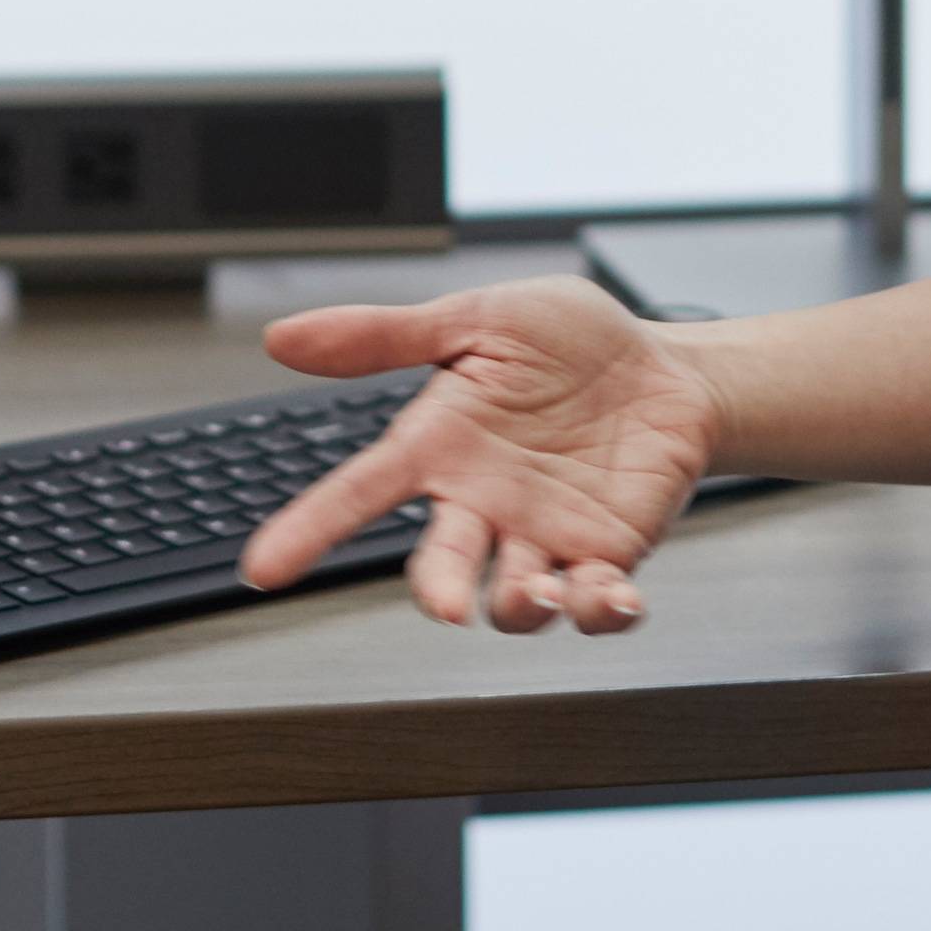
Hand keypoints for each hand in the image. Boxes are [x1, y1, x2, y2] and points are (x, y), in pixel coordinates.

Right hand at [238, 276, 722, 631]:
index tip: (265, 566)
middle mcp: (486, 504)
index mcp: (442, 448)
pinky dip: (603, 610)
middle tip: (444, 603)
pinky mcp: (608, 552)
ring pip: (516, 598)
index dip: (311, 526)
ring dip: (522, 606)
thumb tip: (286, 336)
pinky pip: (598, 601)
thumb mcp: (476, 320)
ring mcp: (545, 535)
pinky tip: (610, 597)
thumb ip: (385, 335)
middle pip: (442, 564)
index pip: (361, 492)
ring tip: (540, 590)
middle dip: (438, 588)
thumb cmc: (570, 345)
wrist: (665, 365)